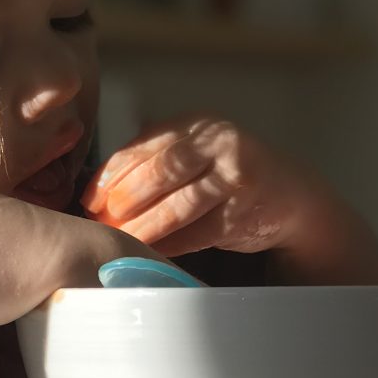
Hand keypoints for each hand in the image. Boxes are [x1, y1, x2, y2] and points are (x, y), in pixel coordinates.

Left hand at [81, 113, 377, 282]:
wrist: (288, 193)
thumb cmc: (224, 175)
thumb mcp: (192, 153)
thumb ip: (152, 159)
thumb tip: (96, 190)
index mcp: (196, 124)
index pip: (143, 147)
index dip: (110, 175)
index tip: (88, 199)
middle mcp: (218, 143)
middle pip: (160, 171)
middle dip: (124, 199)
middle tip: (100, 221)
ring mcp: (236, 176)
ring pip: (178, 205)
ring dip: (143, 226)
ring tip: (119, 239)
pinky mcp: (245, 211)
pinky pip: (198, 231)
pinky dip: (171, 244)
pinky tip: (150, 252)